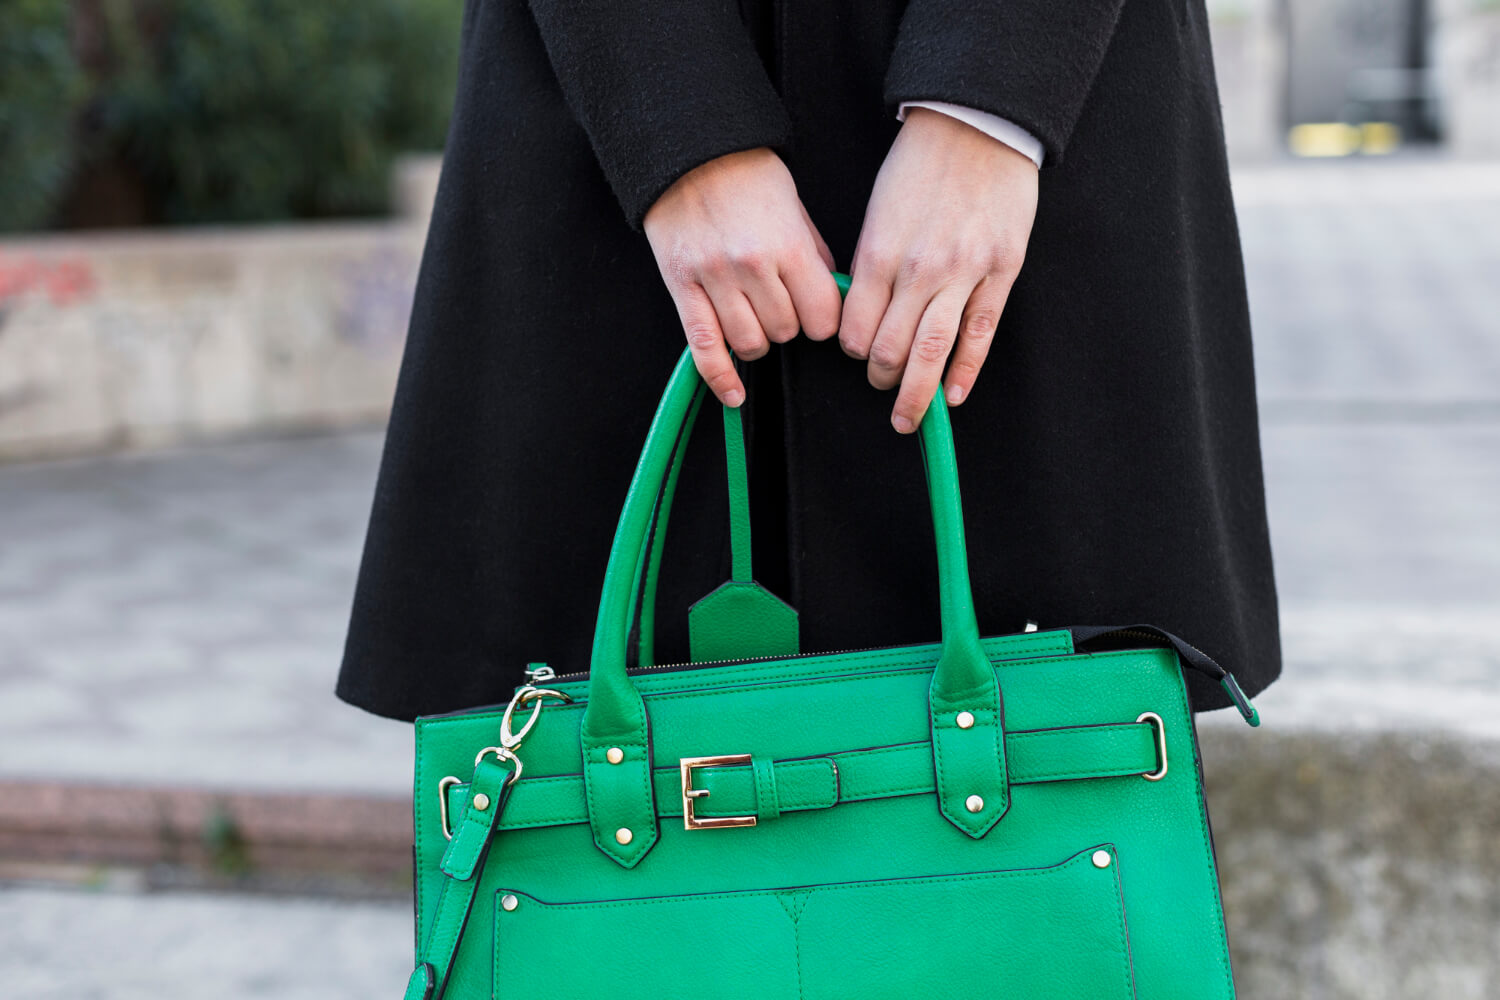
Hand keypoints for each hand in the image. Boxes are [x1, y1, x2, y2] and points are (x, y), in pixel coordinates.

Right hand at [644, 147, 842, 405]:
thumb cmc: (749, 175)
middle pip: (785, 333)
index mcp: (789, 246)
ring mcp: (714, 279)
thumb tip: (830, 300)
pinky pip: (704, 346)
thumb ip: (813, 259)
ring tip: (752, 318)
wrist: (690, 149)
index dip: (823, 322)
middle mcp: (753, 266)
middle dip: (788, 325)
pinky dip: (719, 376)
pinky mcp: (682, 287)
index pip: (822, 318)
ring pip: (749, 344)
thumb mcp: (796, 209)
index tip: (817, 315)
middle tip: (779, 303)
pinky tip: (733, 394)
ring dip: (756, 340)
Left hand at [840, 107, 1038, 431]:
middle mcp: (920, 269)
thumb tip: (861, 312)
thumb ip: (870, 264)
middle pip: (891, 348)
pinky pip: (980, 334)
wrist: (977, 127)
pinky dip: (964, 371)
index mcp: (881, 253)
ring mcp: (964, 273)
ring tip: (907, 415)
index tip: (856, 354)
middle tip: (879, 388)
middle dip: (880, 379)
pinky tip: (951, 396)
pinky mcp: (1001, 271)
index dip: (852, 350)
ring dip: (916, 391)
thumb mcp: (878, 210)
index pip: (856, 328)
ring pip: (934, 350)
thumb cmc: (920, 165)